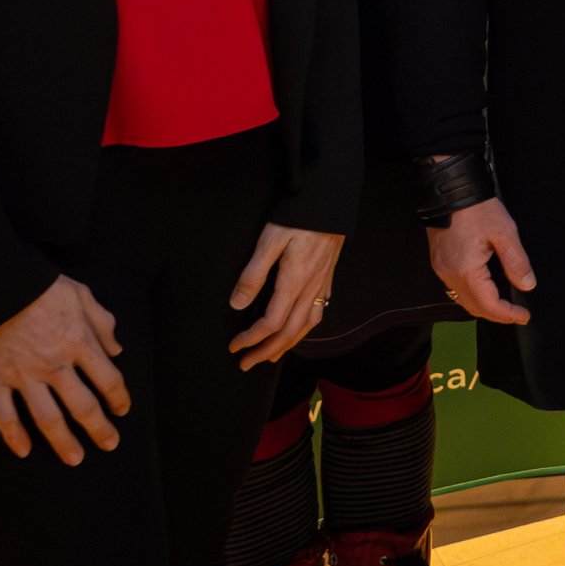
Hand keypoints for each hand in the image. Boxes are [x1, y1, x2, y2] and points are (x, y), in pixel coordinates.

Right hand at [0, 275, 128, 463]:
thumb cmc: (40, 286)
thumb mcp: (82, 295)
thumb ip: (102, 323)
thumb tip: (117, 350)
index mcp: (79, 342)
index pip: (108, 379)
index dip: (119, 397)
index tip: (122, 410)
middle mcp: (54, 365)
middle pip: (83, 406)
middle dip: (99, 429)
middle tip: (110, 444)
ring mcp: (22, 376)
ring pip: (47, 418)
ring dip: (63, 442)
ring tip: (75, 458)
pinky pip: (4, 416)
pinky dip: (13, 436)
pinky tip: (24, 451)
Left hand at [227, 225, 344, 367]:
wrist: (330, 202)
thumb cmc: (298, 218)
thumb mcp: (269, 241)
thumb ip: (253, 274)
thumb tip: (238, 304)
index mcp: (294, 282)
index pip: (271, 323)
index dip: (251, 338)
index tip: (234, 346)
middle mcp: (310, 288)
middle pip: (289, 332)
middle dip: (266, 351)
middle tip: (246, 363)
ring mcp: (321, 285)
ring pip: (306, 326)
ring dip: (287, 345)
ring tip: (271, 355)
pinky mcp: (327, 278)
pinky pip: (318, 313)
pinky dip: (304, 329)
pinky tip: (297, 329)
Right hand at [429, 197, 536, 324]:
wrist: (450, 190)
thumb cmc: (477, 208)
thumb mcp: (505, 233)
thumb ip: (516, 262)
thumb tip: (527, 285)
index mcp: (467, 271)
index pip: (489, 305)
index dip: (508, 314)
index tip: (524, 316)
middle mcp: (450, 275)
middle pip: (474, 307)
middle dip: (497, 314)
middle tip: (517, 314)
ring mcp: (441, 269)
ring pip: (463, 300)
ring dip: (483, 307)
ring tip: (504, 306)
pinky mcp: (439, 262)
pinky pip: (455, 288)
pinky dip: (472, 295)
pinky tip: (484, 290)